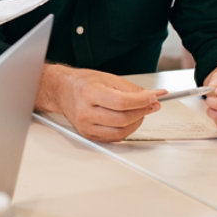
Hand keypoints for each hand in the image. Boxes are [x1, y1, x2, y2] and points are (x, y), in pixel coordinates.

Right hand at [36, 64, 159, 141]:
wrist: (62, 91)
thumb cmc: (83, 83)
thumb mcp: (108, 78)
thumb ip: (132, 89)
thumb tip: (153, 97)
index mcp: (89, 93)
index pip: (122, 102)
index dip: (142, 101)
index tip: (153, 98)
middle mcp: (85, 112)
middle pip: (123, 119)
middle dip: (142, 112)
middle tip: (151, 104)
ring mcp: (85, 126)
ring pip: (121, 132)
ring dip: (137, 123)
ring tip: (140, 112)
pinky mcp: (88, 135)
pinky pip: (114, 138)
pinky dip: (126, 130)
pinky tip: (128, 121)